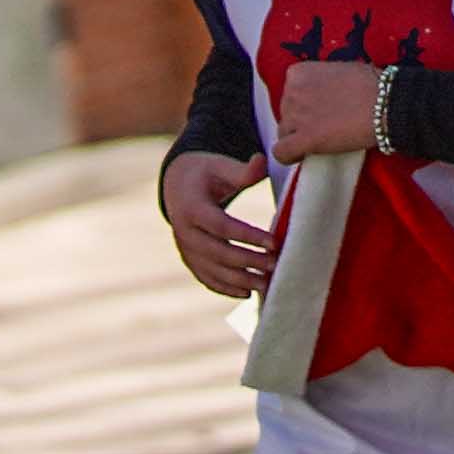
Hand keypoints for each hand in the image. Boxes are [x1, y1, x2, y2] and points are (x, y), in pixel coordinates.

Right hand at [160, 149, 276, 302]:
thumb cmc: (206, 174)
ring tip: (266, 283)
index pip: (222, 226)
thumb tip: (262, 161)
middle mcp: (184, 231)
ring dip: (240, 280)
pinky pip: (206, 278)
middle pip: (218, 252)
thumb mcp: (221, 166)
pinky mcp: (189, 260)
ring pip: (213, 270)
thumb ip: (243, 171)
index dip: (248, 237)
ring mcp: (185, 249)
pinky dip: (226, 288)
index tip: (273, 243)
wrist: (177, 186)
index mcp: (191, 207)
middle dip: (248, 261)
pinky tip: (247, 293)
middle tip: (276, 264)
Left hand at [267, 60, 385, 167]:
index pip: (289, 91)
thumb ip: (322, 80)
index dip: (303, 102)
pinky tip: (303, 155)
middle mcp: (291, 92)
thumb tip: (322, 92)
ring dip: (297, 137)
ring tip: (319, 140)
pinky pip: (282, 153)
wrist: (385, 104)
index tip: (319, 108)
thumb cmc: (370, 84)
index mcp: (298, 72)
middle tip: (324, 124)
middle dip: (301, 119)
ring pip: (283, 132)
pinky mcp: (304, 140)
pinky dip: (289, 156)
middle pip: (286, 112)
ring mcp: (295, 116)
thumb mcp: (339, 70)